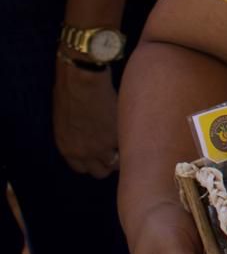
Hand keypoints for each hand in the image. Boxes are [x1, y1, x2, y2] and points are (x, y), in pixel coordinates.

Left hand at [53, 58, 120, 176]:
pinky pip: (127, 147)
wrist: (82, 81)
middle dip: (109, 163)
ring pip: (116, 163)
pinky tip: (133, 129)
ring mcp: (100, 148)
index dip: (93, 162)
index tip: (101, 155)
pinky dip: (131, 140)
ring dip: (123, 153)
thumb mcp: (66, 117)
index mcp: (67, 147)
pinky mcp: (116, 138)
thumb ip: (75, 133)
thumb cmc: (70, 89)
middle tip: (118, 149)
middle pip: (99, 172)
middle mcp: (82, 153)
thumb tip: (86, 133)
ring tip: (129, 139)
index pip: (81, 168)